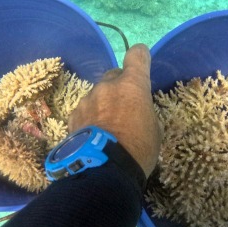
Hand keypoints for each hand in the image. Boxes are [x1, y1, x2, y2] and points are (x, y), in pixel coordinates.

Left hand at [68, 43, 161, 177]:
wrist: (105, 171)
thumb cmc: (138, 150)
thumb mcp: (154, 129)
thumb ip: (144, 110)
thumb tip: (136, 110)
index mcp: (132, 85)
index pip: (137, 55)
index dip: (140, 58)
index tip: (141, 64)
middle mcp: (107, 86)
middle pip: (114, 76)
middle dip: (119, 87)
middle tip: (124, 108)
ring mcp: (87, 100)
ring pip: (98, 95)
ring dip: (102, 104)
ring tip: (106, 128)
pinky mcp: (73, 115)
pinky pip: (85, 110)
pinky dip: (89, 118)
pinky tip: (93, 135)